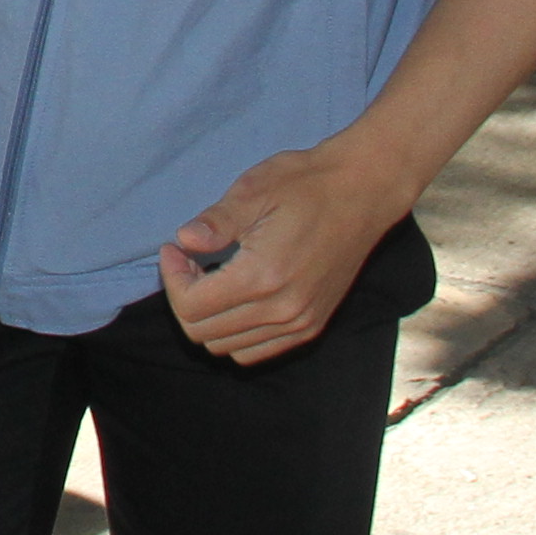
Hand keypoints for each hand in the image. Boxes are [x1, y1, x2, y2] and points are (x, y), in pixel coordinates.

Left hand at [161, 138, 407, 364]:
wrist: (364, 190)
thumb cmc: (307, 183)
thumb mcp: (253, 191)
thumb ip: (214, 223)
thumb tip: (184, 240)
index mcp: (262, 277)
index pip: (192, 306)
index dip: (171, 278)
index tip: (173, 249)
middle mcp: (282, 310)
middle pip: (204, 333)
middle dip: (184, 299)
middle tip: (186, 262)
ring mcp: (301, 323)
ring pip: (229, 348)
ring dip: (208, 318)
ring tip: (210, 279)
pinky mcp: (313, 325)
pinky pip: (258, 351)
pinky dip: (235, 334)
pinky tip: (236, 297)